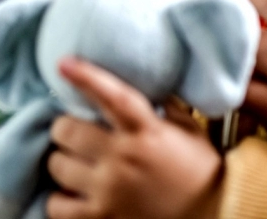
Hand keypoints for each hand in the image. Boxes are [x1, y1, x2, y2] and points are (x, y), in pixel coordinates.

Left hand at [47, 58, 222, 218]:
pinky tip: (74, 191)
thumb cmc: (199, 168)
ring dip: (64, 160)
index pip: (113, 97)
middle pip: (67, 130)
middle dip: (67, 127)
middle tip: (76, 130)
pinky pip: (56, 204)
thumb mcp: (188, 129)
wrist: (210, 212)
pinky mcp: (100, 216)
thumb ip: (165, 106)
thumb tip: (147, 81)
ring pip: (57, 164)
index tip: (64, 64)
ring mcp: (109, 189)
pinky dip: (61, 197)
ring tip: (77, 161)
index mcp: (147, 131)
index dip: (87, 78)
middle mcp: (124, 158)